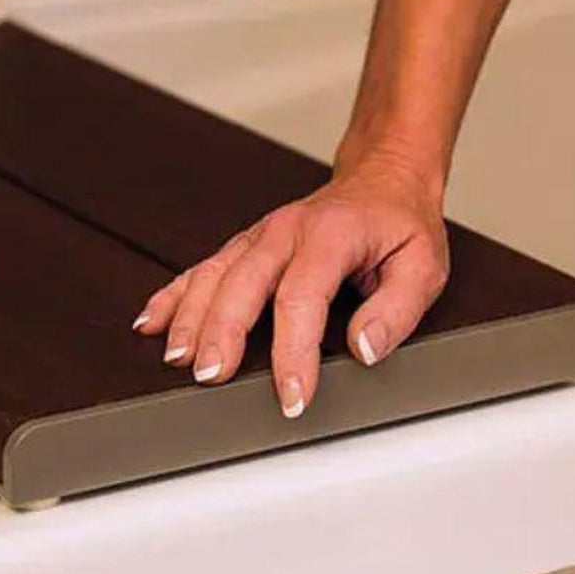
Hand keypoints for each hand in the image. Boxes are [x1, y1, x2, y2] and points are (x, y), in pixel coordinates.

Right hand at [131, 147, 449, 416]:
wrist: (381, 178)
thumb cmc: (399, 224)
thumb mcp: (423, 265)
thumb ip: (397, 309)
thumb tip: (365, 348)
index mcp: (329, 236)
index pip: (302, 297)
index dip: (293, 351)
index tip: (292, 395)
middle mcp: (285, 232)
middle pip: (241, 284)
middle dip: (221, 333)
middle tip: (210, 378)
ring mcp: (258, 236)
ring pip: (213, 275)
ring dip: (189, 317)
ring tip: (175, 357)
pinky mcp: (244, 245)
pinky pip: (201, 268)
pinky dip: (173, 295)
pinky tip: (151, 321)